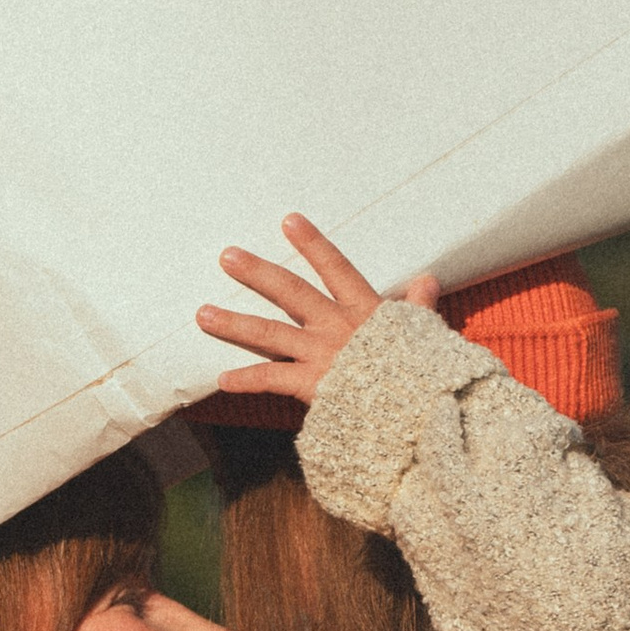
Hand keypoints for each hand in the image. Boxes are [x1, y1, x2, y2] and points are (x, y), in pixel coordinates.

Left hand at [197, 211, 441, 411]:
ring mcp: (320, 355)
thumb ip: (419, 306)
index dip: (313, 244)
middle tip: (227, 256)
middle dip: (257, 273)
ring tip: (202, 313)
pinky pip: (271, 380)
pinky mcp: (311, 386)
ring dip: (233, 323)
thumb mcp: (424, 334)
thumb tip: (427, 279)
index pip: (336, 268)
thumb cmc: (423, 373)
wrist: (416, 410)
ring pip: (269, 334)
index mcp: (364, 311)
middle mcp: (336, 327)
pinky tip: (221, 380)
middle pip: (291, 293)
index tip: (289, 221)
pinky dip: (246, 380)